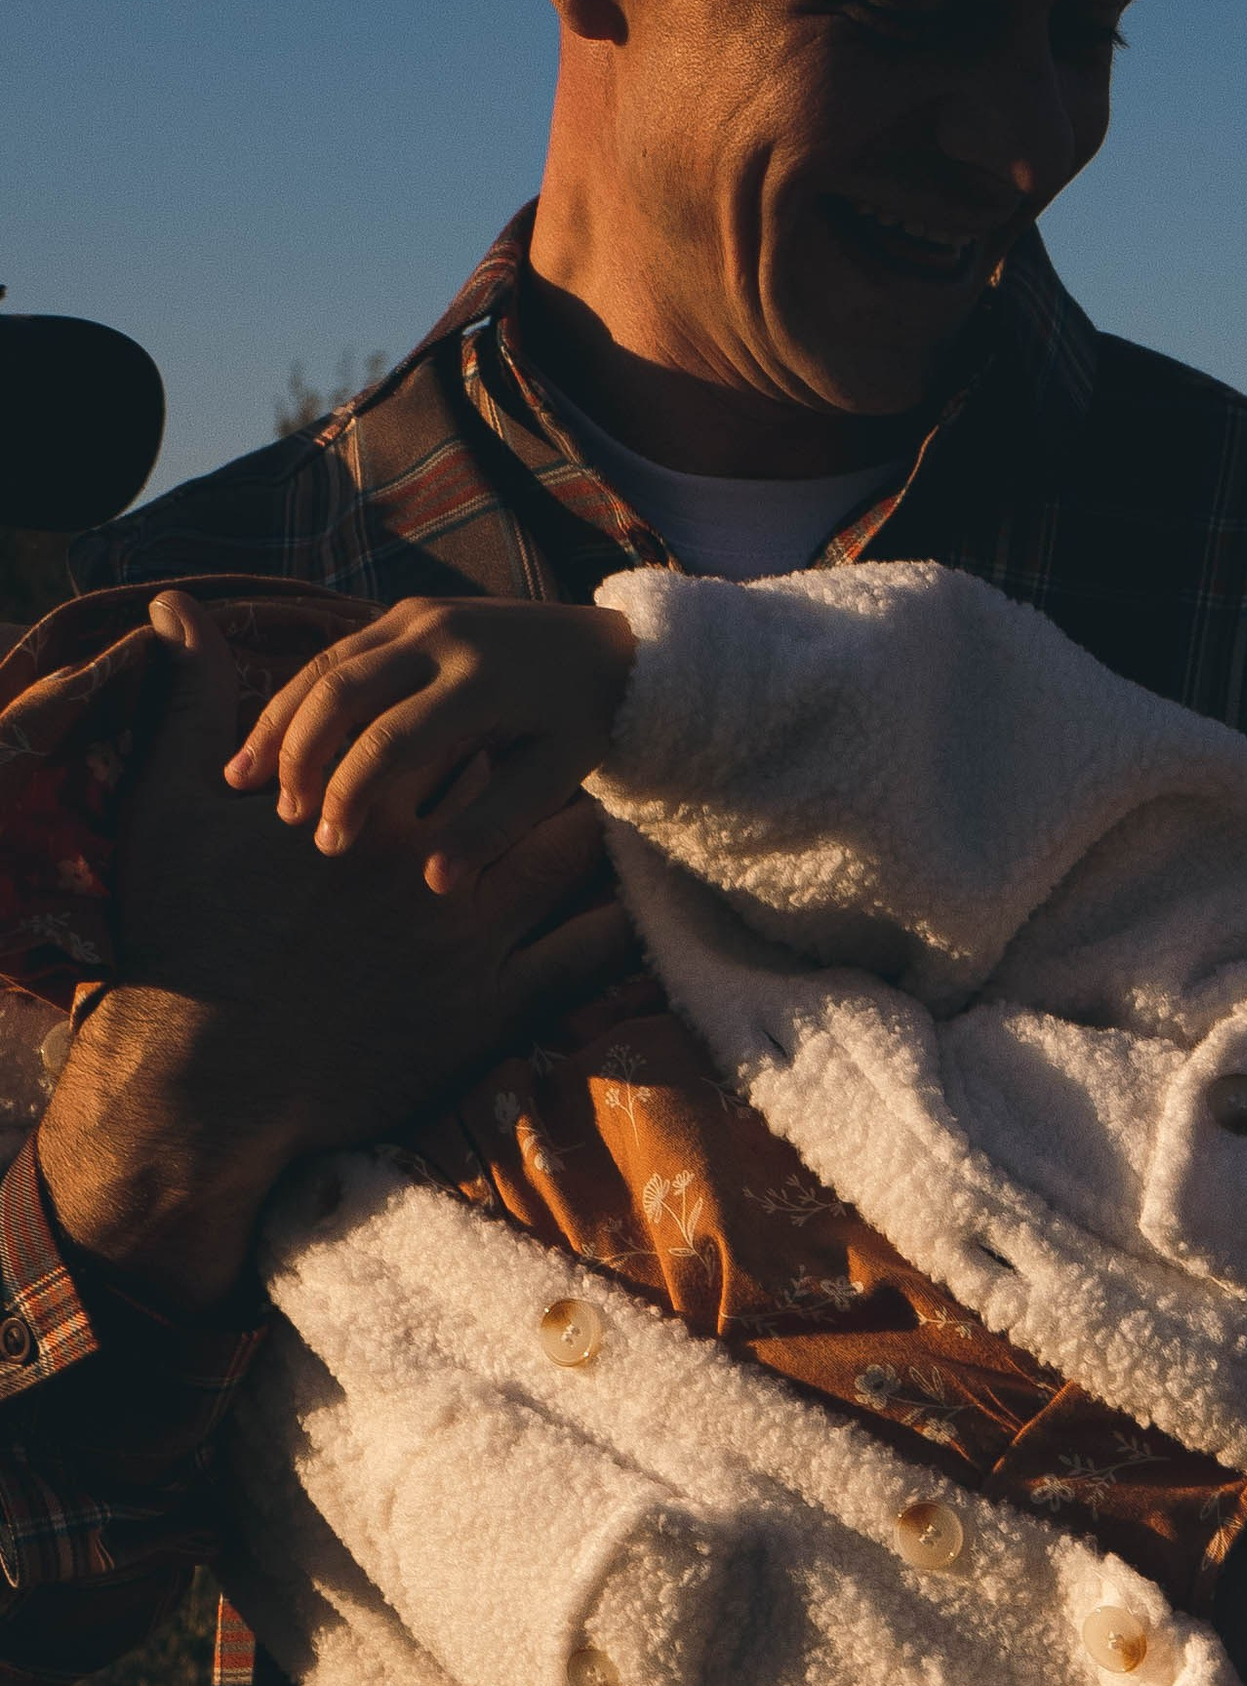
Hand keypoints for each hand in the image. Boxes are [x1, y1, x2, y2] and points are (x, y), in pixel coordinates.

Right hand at [37, 592, 632, 1312]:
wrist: (210, 1078)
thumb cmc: (188, 940)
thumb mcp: (171, 811)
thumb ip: (189, 701)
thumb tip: (174, 607)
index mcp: (362, 801)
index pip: (439, 728)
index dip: (467, 710)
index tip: (490, 704)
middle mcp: (427, 857)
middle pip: (511, 779)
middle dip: (534, 755)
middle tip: (564, 739)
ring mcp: (469, 933)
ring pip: (561, 855)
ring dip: (587, 828)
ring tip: (605, 815)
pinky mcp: (494, 1006)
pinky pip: (585, 956)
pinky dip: (619, 926)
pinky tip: (638, 904)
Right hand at [225, 594, 637, 893]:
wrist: (610, 647)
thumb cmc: (583, 726)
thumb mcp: (554, 779)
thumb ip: (494, 828)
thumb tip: (436, 883)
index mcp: (480, 681)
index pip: (391, 740)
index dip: (350, 793)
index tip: (326, 844)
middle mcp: (441, 636)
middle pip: (339, 690)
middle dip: (297, 753)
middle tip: (277, 814)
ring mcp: (419, 615)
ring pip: (326, 663)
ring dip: (281, 719)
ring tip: (244, 778)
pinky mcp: (407, 612)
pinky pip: (338, 651)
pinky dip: (298, 695)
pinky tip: (274, 741)